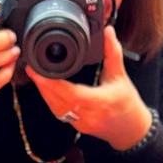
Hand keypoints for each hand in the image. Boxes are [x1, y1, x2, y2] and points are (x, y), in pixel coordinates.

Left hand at [26, 26, 153, 150]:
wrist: (131, 130)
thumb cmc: (127, 104)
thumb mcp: (121, 76)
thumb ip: (113, 53)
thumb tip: (108, 31)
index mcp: (102, 102)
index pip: (72, 94)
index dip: (53, 84)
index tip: (40, 72)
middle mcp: (90, 115)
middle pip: (59, 102)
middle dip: (43, 86)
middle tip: (31, 69)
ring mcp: (82, 123)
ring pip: (57, 109)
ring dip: (44, 93)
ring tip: (35, 76)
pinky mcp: (77, 126)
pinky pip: (60, 113)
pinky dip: (51, 100)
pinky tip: (45, 89)